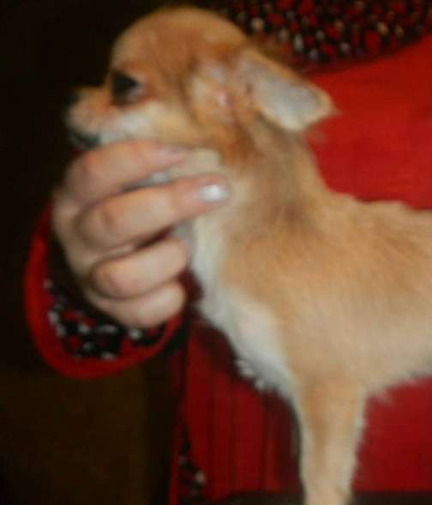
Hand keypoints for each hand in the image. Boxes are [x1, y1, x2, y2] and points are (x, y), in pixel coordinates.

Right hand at [51, 140, 229, 328]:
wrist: (116, 260)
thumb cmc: (139, 205)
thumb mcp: (139, 180)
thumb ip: (164, 160)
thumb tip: (219, 131)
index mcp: (78, 194)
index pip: (92, 171)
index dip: (136, 159)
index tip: (182, 151)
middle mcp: (78, 235)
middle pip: (114, 221)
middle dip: (171, 204)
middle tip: (218, 189)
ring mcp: (93, 275)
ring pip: (123, 276)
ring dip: (168, 259)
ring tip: (188, 245)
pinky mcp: (114, 310)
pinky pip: (141, 312)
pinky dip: (169, 299)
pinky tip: (184, 285)